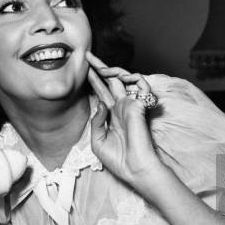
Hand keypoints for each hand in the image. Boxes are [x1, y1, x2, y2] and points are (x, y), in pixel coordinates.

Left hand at [86, 52, 163, 187]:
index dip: (94, 82)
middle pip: (110, 82)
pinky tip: (118, 76)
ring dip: (112, 70)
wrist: (134, 169)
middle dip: (100, 68)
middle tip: (88, 56)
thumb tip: (100, 103)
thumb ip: (96, 120)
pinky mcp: (140, 105)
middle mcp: (121, 108)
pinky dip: (132, 77)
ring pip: (124, 79)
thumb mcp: (97, 140)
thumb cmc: (118, 159)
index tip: (85, 70)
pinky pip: (140, 84)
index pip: (102, 94)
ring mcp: (131, 105)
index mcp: (112, 117)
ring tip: (101, 66)